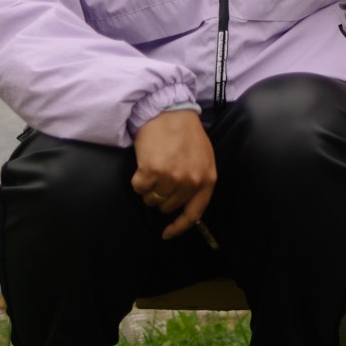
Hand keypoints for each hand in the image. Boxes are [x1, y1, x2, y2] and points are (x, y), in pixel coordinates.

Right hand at [131, 109, 217, 240]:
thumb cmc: (186, 134)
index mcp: (207, 179)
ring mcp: (171, 177)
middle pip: (168, 207)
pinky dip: (138, 180)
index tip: (167, 233)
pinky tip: (144, 165)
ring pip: (152, 199)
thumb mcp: (203, 159)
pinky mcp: (152, 171)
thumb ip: (198, 180)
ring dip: (149, 188)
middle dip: (162, 197)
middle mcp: (191, 181)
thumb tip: (186, 203)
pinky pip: (139, 188)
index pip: (194, 214)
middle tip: (161, 177)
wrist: (169, 112)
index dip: (179, 227)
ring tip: (154, 168)